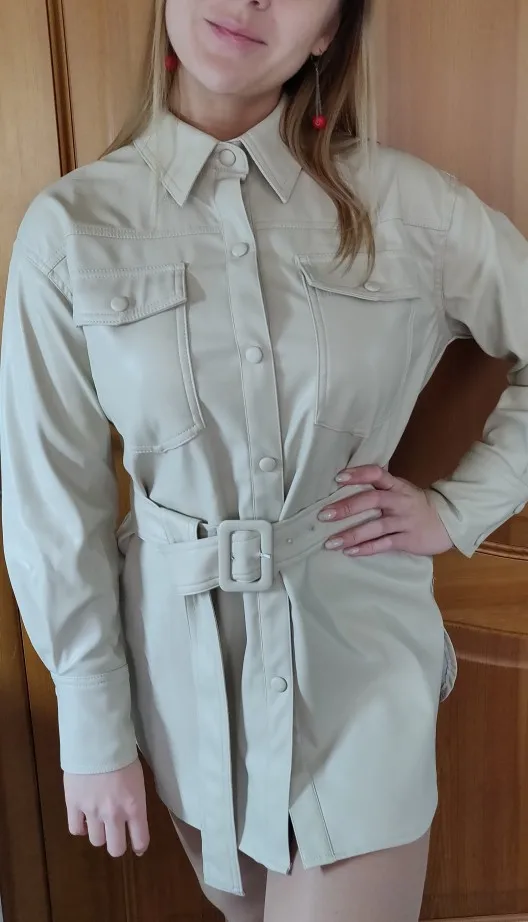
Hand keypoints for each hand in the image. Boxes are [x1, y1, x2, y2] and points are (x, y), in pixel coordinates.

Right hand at [64, 757, 149, 858]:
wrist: (98, 741)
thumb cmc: (123, 755)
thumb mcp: (138, 780)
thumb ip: (135, 802)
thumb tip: (133, 816)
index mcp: (135, 807)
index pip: (140, 840)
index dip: (139, 846)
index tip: (137, 846)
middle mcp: (114, 815)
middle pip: (115, 849)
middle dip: (117, 844)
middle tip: (116, 835)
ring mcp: (92, 812)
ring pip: (96, 841)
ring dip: (99, 833)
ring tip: (98, 821)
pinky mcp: (73, 805)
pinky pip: (75, 829)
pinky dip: (80, 827)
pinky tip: (83, 818)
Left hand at [319, 465, 452, 557]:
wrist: (446, 522)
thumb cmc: (414, 504)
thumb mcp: (400, 489)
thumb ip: (379, 485)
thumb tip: (346, 477)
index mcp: (396, 486)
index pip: (377, 474)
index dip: (358, 474)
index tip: (338, 478)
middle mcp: (399, 501)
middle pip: (372, 500)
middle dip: (347, 507)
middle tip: (324, 515)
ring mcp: (404, 521)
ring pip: (375, 527)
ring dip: (351, 534)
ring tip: (330, 542)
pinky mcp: (407, 540)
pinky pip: (384, 544)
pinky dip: (366, 548)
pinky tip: (349, 552)